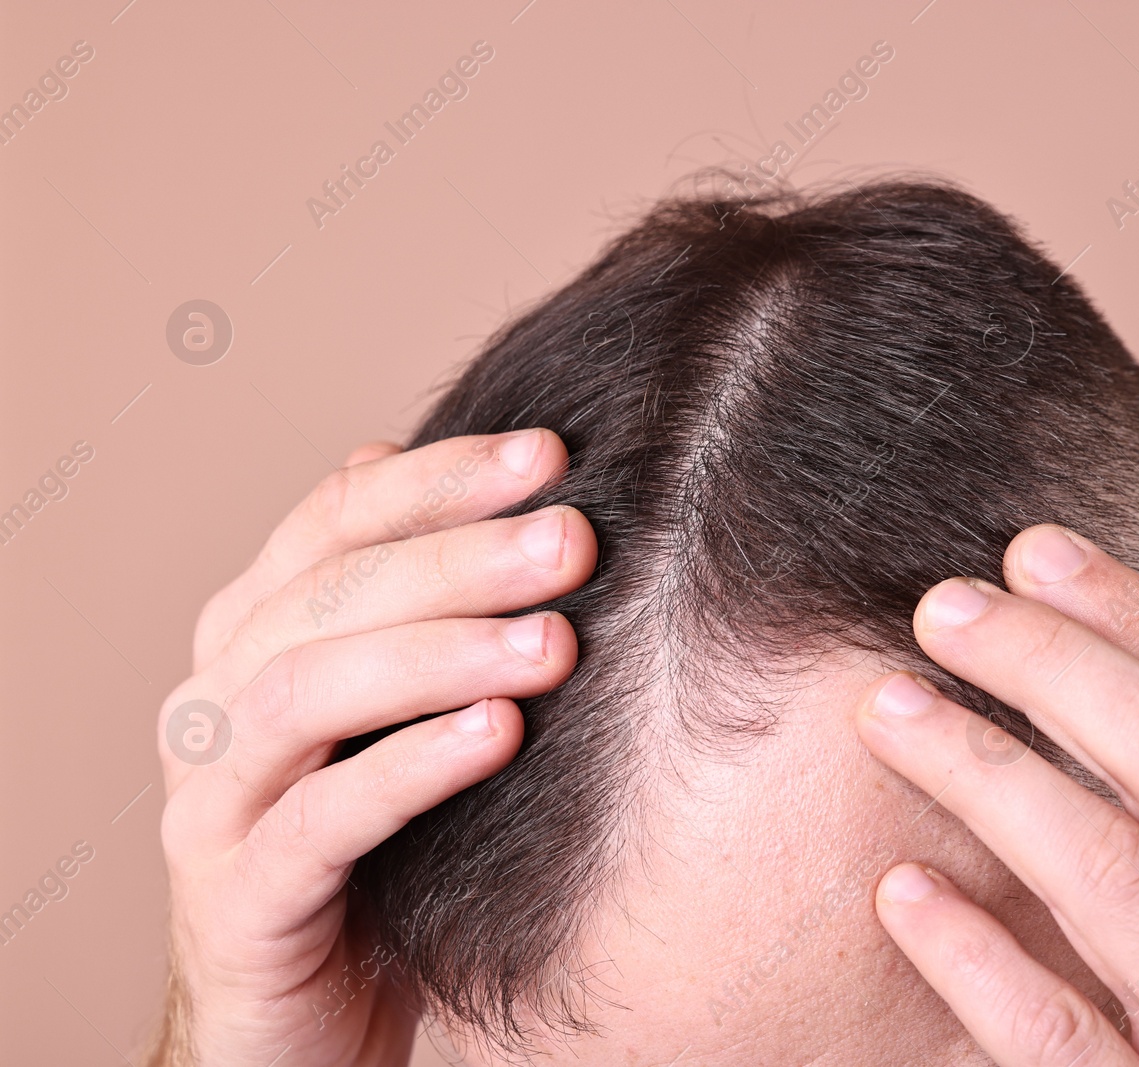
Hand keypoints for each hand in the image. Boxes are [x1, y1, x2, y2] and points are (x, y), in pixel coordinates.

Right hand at [149, 432, 595, 1066]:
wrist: (304, 1013)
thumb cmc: (374, 845)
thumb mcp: (390, 713)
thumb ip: (406, 606)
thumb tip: (456, 471)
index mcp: (249, 635)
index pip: (335, 520)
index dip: (439, 479)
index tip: (549, 454)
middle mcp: (214, 703)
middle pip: (326, 595)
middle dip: (456, 556)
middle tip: (572, 540)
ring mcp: (213, 802)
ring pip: (306, 693)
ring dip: (437, 652)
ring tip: (553, 643)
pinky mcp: (238, 899)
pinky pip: (320, 821)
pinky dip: (410, 768)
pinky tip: (500, 734)